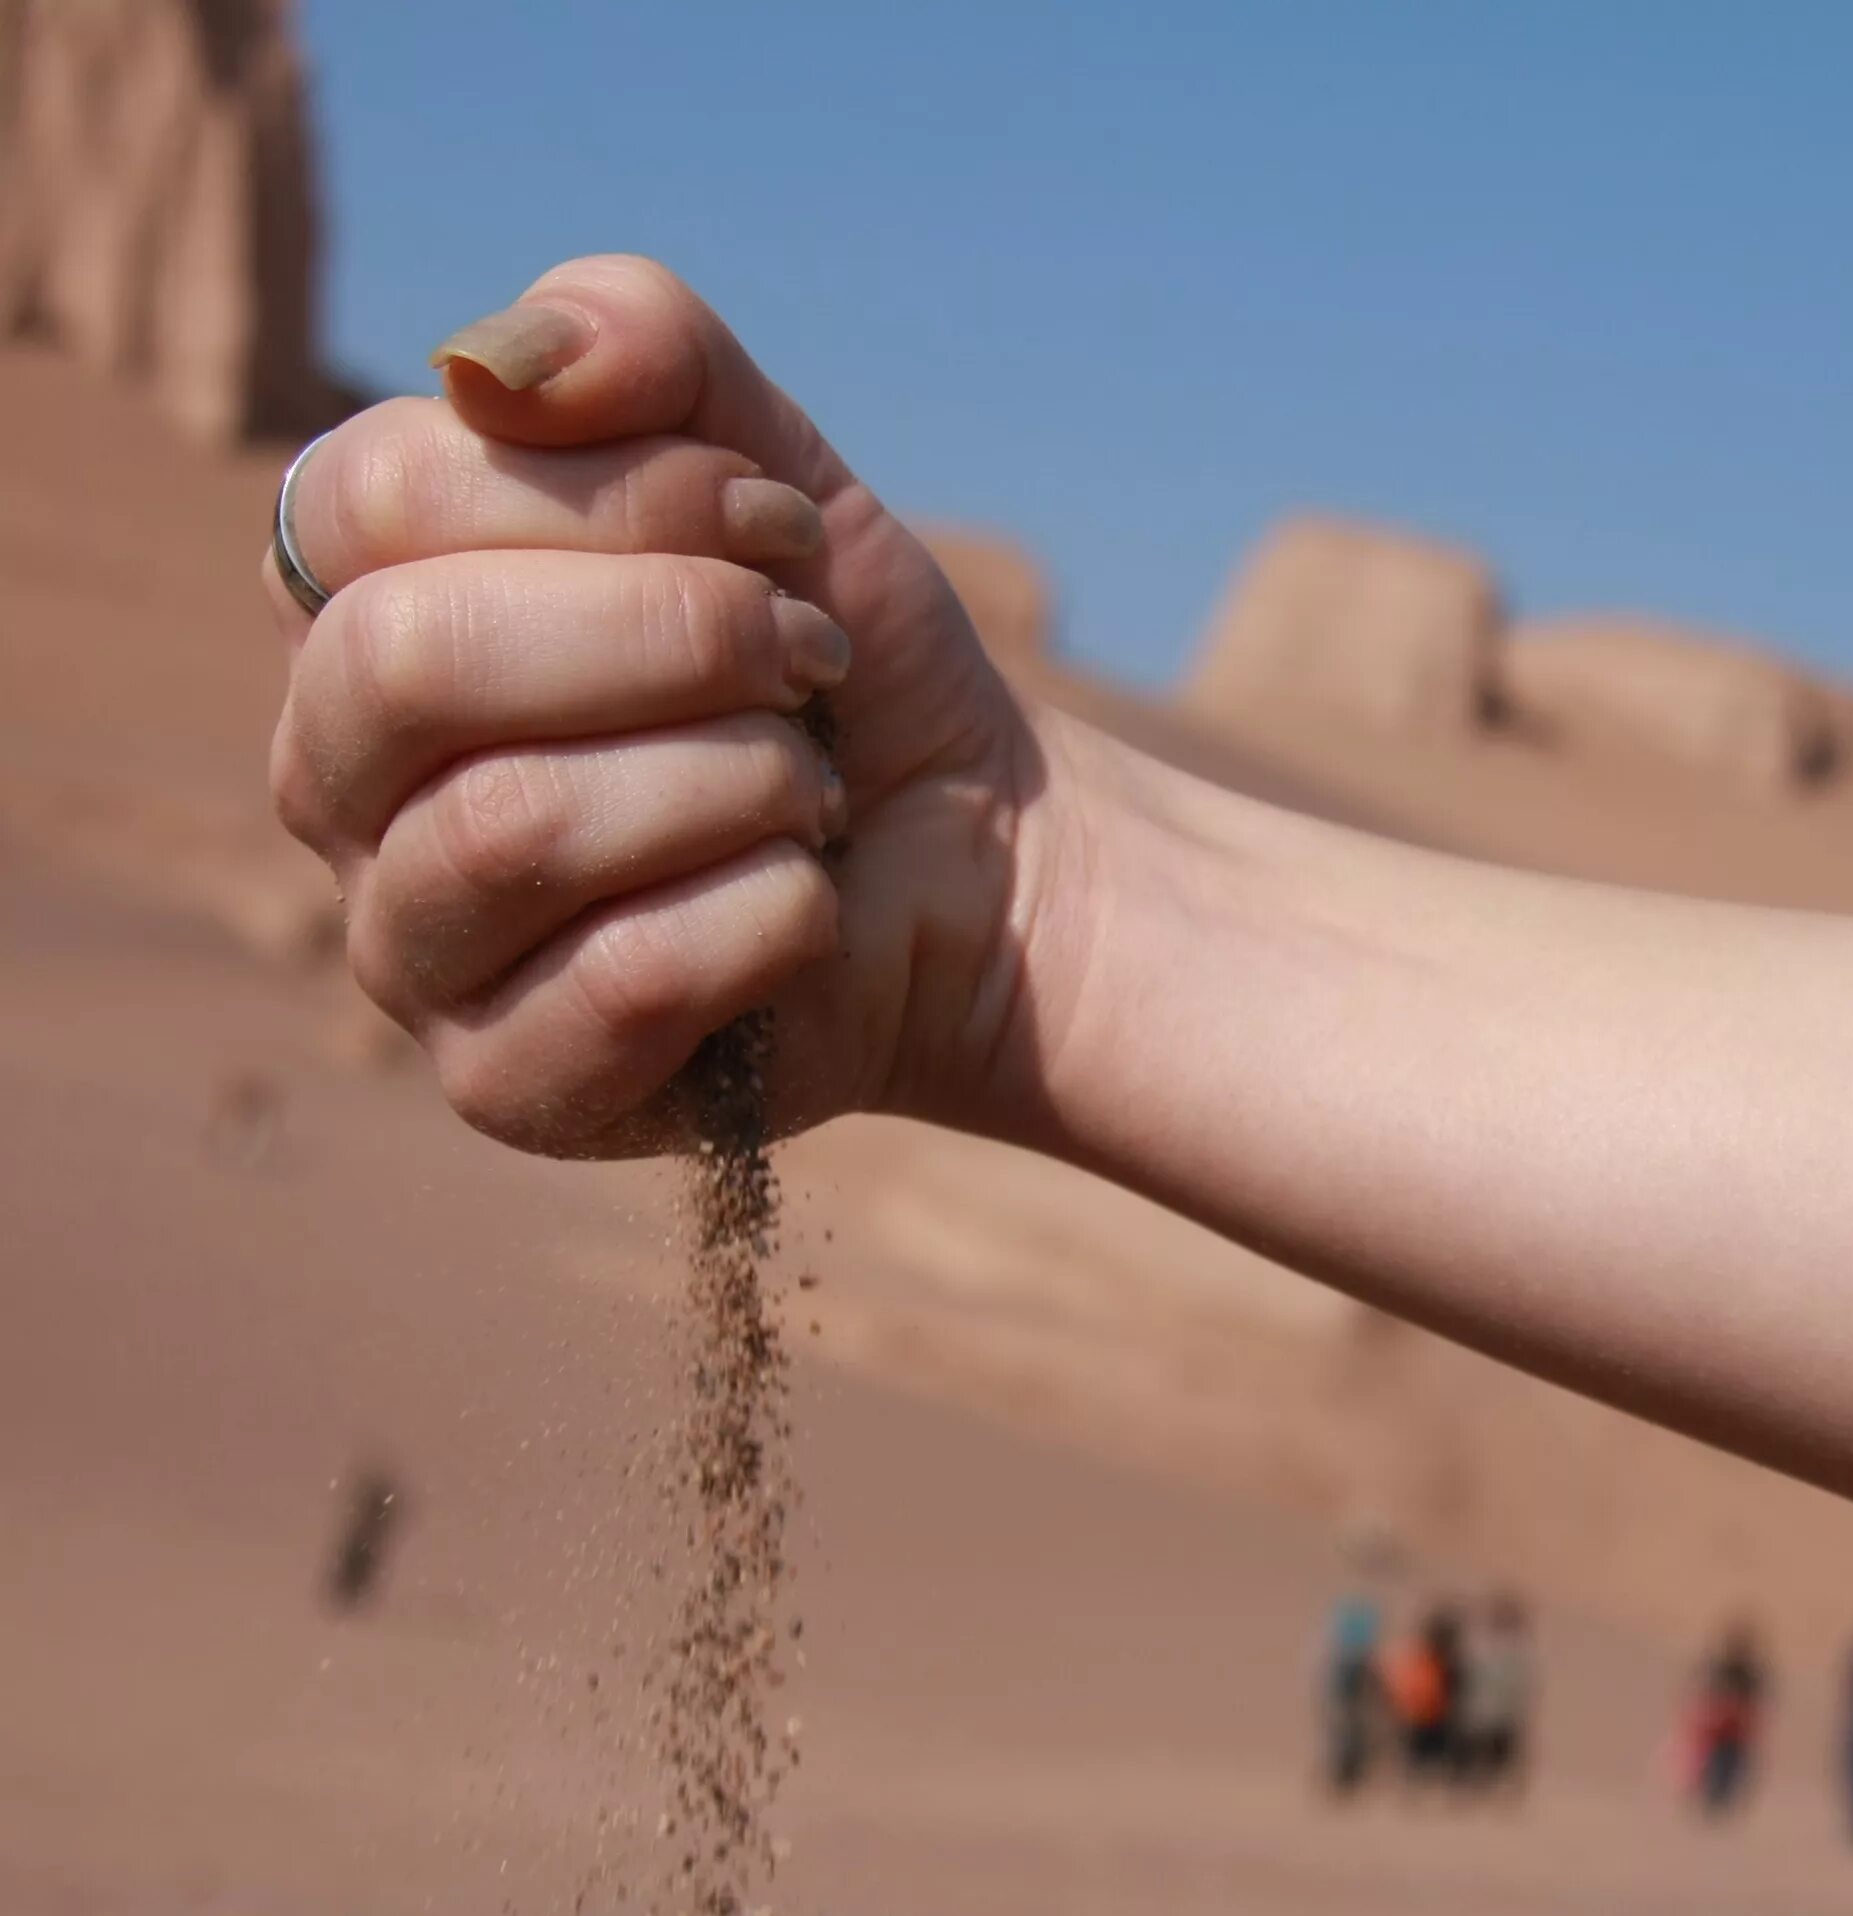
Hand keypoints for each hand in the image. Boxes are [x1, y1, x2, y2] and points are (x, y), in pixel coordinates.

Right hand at [265, 254, 1066, 1154]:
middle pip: (408, 665)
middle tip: (804, 655)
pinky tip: (814, 903)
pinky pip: (619, 977)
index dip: (607, 492)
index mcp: (359, 611)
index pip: (375, 500)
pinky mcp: (503, 1085)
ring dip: (731, 778)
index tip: (769, 528)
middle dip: (668, 634)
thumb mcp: (769, 465)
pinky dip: (769, 912)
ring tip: (811, 787)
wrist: (971, 862)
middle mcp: (338, 783)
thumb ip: (639, 349)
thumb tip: (490, 367)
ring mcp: (406, 948)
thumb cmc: (832, 668)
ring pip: (513, 828)